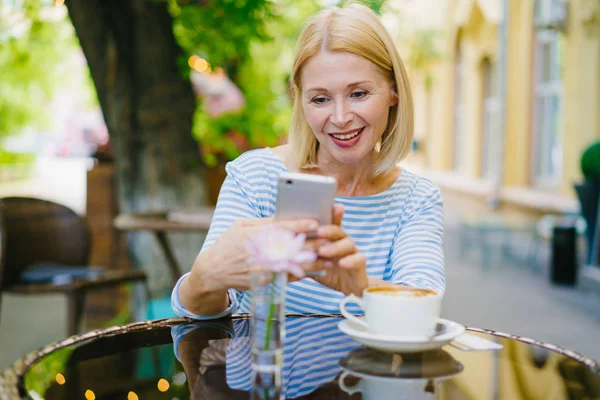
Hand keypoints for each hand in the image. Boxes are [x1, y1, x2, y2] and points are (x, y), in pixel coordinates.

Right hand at [191, 217, 323, 291]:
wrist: (213, 270)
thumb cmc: (228, 244)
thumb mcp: (241, 226)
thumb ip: (263, 223)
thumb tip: (284, 218)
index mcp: (254, 234)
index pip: (281, 228)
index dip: (300, 225)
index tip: (316, 221)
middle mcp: (259, 252)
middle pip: (292, 247)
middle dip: (313, 244)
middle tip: (330, 240)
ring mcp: (263, 268)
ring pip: (293, 265)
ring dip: (313, 263)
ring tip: (330, 258)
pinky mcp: (265, 281)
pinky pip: (287, 277)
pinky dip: (304, 274)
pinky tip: (317, 270)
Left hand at [312, 204, 367, 295]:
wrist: (349, 288)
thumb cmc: (328, 272)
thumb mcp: (313, 261)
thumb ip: (303, 252)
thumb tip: (282, 245)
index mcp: (331, 238)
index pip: (330, 222)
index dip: (330, 213)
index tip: (325, 206)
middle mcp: (343, 241)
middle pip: (338, 231)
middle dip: (328, 230)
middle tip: (318, 231)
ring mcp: (353, 252)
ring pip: (349, 243)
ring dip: (336, 246)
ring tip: (323, 251)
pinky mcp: (360, 265)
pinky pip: (359, 259)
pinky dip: (351, 260)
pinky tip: (342, 263)